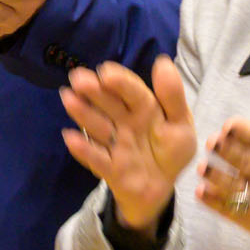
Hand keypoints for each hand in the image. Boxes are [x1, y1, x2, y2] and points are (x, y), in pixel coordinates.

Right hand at [60, 55, 193, 230]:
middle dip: (94, 91)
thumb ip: (173, 97)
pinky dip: (84, 149)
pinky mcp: (109, 168)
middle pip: (109, 105)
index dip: (121, 81)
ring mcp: (115, 144)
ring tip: (68, 98)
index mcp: (145, 108)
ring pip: (98, 126)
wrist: (161, 187)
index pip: (132, 92)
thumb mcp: (181, 124)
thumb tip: (163, 62)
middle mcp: (125, 122)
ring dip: (83, 113)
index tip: (106, 71)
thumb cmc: (170, 150)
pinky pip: (96, 158)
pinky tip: (70, 137)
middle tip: (78, 78)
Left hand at [195, 112, 249, 249]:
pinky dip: (215, 202)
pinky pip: (232, 209)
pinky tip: (201, 192)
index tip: (228, 125)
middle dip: (226, 150)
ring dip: (216, 176)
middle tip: (211, 142)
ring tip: (202, 167)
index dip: (243, 131)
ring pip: (235, 186)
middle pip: (245, 161)